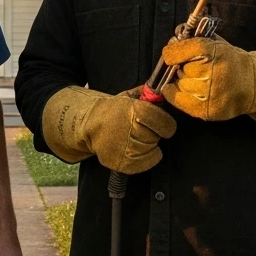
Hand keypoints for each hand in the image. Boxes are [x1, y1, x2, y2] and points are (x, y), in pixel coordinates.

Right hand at [41, 86, 175, 174]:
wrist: (88, 124)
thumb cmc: (112, 110)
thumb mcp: (129, 96)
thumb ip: (148, 95)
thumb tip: (167, 91)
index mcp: (134, 111)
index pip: (165, 124)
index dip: (165, 123)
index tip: (160, 122)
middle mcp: (130, 130)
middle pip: (157, 137)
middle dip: (153, 133)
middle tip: (140, 128)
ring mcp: (125, 149)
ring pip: (152, 150)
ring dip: (147, 145)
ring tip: (133, 137)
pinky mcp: (122, 164)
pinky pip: (147, 163)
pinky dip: (145, 158)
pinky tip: (134, 149)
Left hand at [160, 37, 255, 133]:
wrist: (253, 85)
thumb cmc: (231, 62)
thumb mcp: (217, 44)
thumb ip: (195, 37)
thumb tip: (177, 32)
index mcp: (216, 52)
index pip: (183, 49)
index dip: (173, 52)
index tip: (171, 54)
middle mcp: (213, 73)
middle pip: (181, 68)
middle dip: (183, 68)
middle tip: (196, 69)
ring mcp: (210, 94)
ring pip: (180, 85)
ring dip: (184, 82)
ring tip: (199, 80)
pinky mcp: (207, 110)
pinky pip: (178, 101)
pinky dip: (175, 95)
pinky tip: (184, 90)